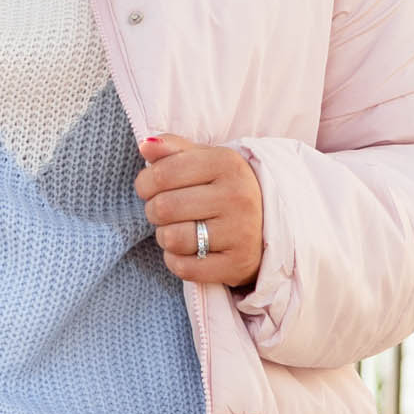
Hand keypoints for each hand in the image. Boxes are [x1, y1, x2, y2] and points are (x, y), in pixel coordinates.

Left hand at [134, 132, 263, 289]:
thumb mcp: (206, 161)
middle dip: (154, 211)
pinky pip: (183, 268)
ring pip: (172, 239)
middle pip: (164, 207)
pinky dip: (177, 261)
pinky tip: (189, 251)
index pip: (162, 174)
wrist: (269, 225)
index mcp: (228, 163)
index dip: (145, 184)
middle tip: (165, 212)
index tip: (148, 189)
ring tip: (178, 230)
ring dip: (165, 237)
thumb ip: (174, 150)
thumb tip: (145, 146)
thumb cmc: (226, 189)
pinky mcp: (237, 264)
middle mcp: (237, 196)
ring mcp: (240, 232)